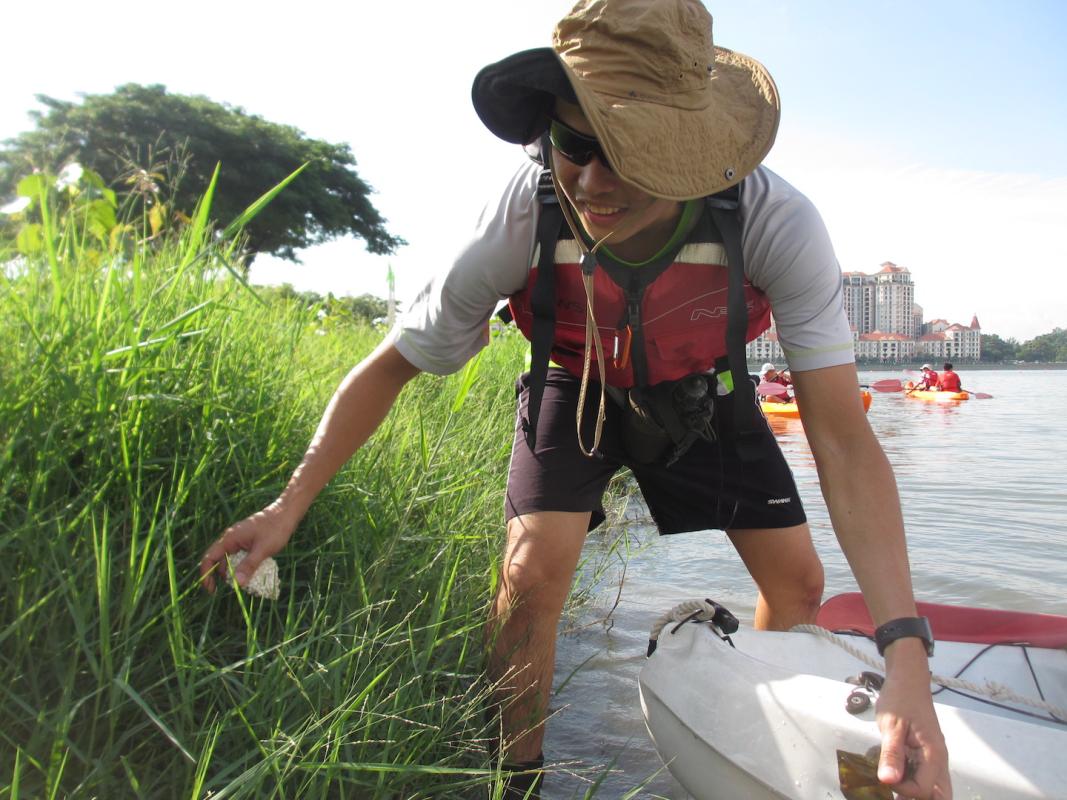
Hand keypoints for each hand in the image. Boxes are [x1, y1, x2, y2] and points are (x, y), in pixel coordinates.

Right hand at [199, 502, 297, 592]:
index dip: (206, 575)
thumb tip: (237, 583)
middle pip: (218, 561)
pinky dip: (243, 567)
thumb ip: (249, 565)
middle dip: (223, 576)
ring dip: (234, 572)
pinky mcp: (247, 542)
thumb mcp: (263, 549)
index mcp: (229, 539)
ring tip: (244, 583)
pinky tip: (252, 574)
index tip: (211, 590)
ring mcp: (239, 540)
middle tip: (234, 588)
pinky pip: (240, 557)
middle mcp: (231, 539)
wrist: (286, 514)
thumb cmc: (275, 529)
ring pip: (230, 560)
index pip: (209, 558)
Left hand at [875, 645, 951, 798]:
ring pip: (934, 788)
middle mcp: (938, 761)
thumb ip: (891, 754)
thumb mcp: (892, 725)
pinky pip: (924, 776)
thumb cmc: (900, 698)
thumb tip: (888, 781)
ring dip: (914, 791)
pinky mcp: (925, 755)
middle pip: (939, 795)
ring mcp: (933, 758)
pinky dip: (911, 780)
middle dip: (917, 797)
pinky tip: (893, 773)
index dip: (902, 789)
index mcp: (933, 755)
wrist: (907, 680)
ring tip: (891, 782)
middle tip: (894, 792)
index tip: (884, 775)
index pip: (923, 789)